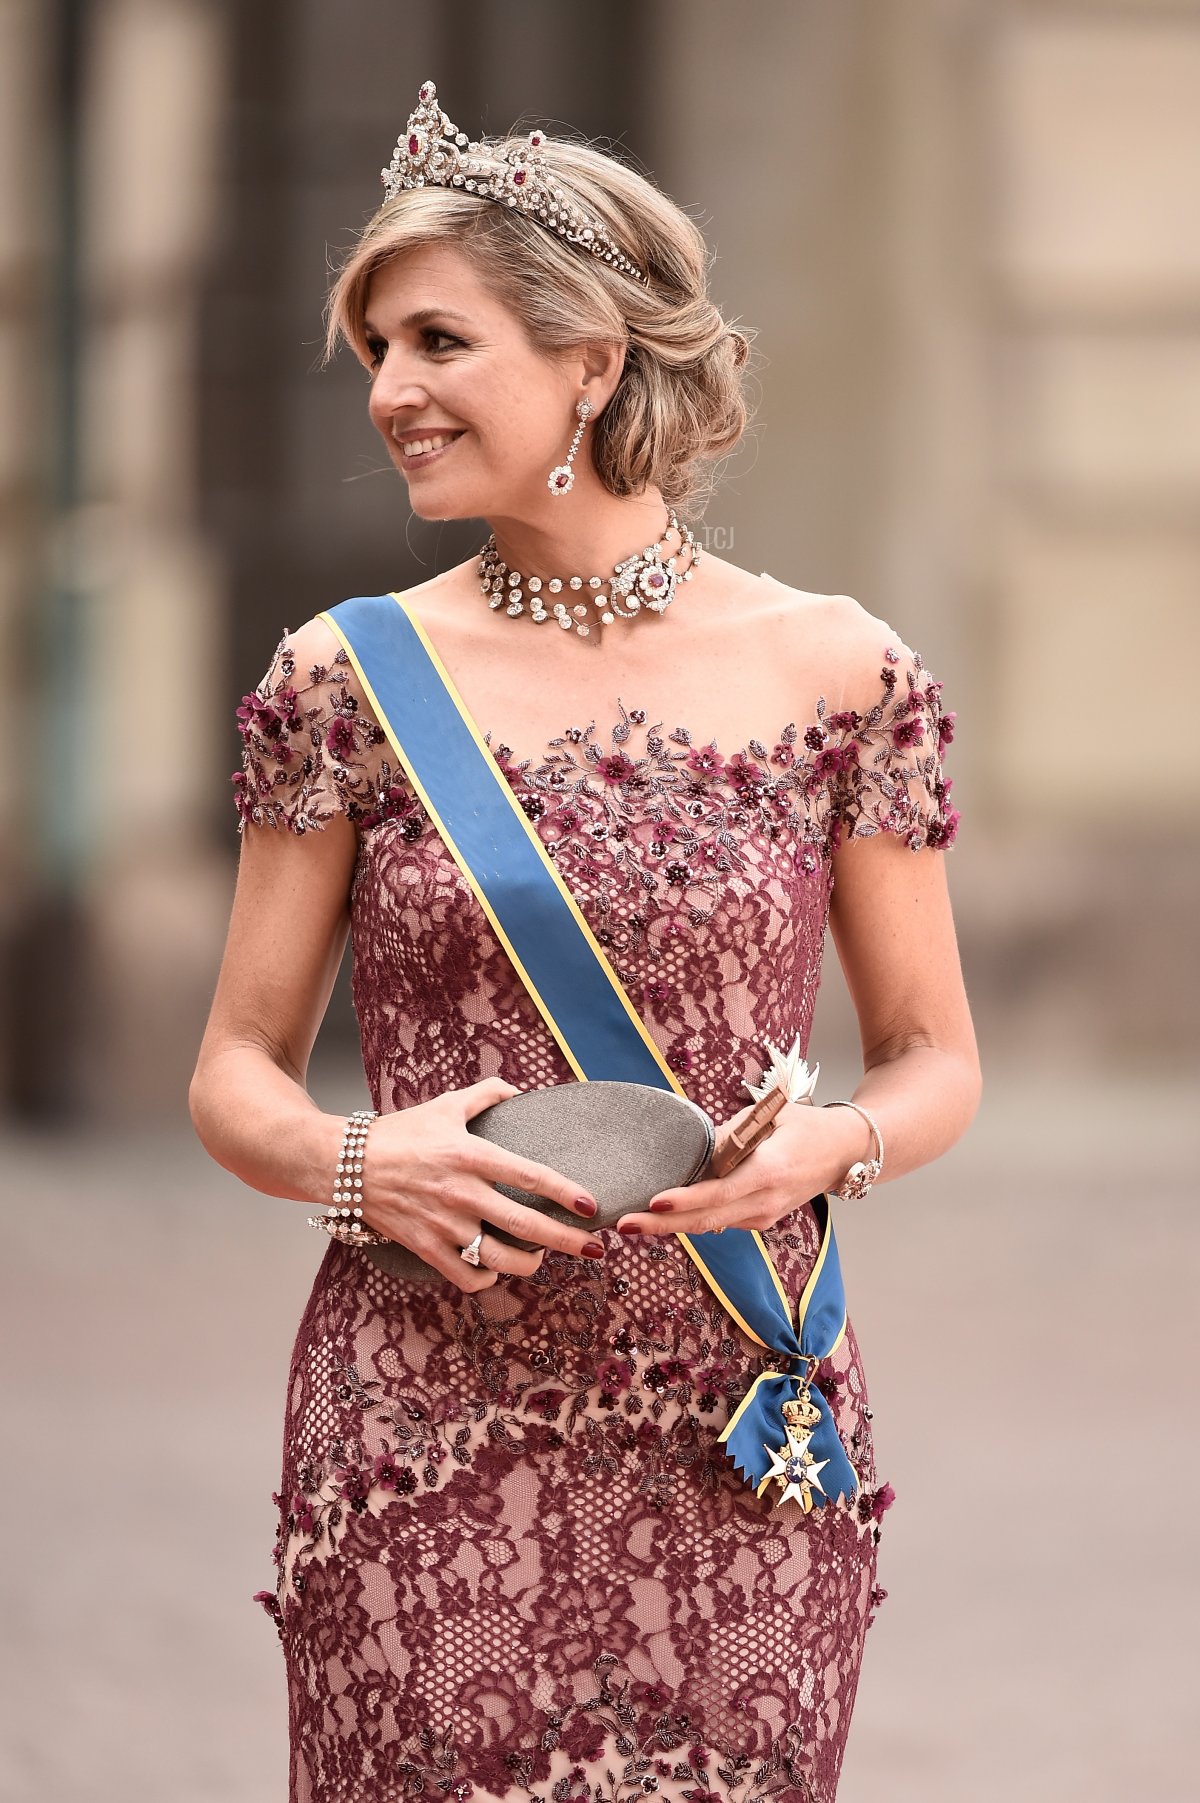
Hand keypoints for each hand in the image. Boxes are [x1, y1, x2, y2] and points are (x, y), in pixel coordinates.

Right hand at [356, 1077, 606, 1291]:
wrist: (344, 1164)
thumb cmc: (398, 1133)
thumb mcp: (444, 1105)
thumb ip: (485, 1094)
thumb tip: (517, 1090)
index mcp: (470, 1155)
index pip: (529, 1176)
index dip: (564, 1192)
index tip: (589, 1205)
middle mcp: (461, 1193)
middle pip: (525, 1225)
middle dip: (566, 1241)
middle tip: (594, 1248)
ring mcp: (443, 1225)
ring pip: (500, 1259)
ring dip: (531, 1264)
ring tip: (543, 1258)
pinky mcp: (425, 1247)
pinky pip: (466, 1277)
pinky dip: (487, 1280)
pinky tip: (496, 1272)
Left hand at [614, 1097, 865, 1239]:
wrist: (846, 1152)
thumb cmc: (807, 1126)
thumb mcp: (769, 1116)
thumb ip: (730, 1133)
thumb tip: (694, 1146)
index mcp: (769, 1170)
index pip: (719, 1192)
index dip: (685, 1200)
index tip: (654, 1202)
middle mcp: (766, 1201)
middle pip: (707, 1220)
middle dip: (662, 1225)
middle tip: (624, 1223)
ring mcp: (764, 1216)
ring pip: (710, 1225)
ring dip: (671, 1225)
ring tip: (633, 1222)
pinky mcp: (762, 1220)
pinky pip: (721, 1222)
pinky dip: (692, 1220)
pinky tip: (664, 1217)